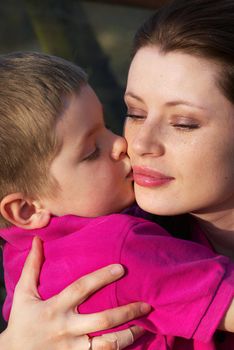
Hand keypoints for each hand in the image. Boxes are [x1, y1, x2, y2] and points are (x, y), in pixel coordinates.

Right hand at [0, 237, 149, 348]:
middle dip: (126, 311)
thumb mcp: (23, 293)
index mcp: (55, 307)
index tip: (121, 268)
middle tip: (146, 304)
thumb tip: (37, 241)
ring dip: (128, 335)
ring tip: (144, 325)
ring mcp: (72, 347)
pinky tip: (131, 340)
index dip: (101, 277)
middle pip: (101, 319)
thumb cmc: (21, 321)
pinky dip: (117, 349)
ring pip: (106, 344)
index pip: (81, 288)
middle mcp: (66, 328)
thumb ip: (32, 267)